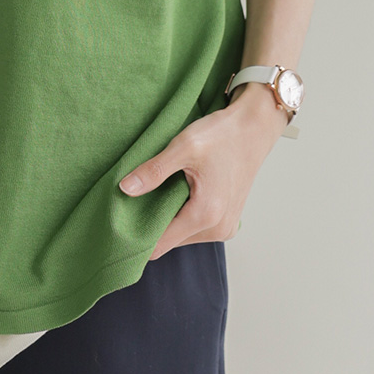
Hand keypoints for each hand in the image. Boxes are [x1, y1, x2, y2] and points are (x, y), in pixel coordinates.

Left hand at [119, 82, 290, 258]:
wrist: (254, 127)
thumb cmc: (223, 134)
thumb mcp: (184, 146)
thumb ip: (154, 170)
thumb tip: (125, 189)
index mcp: (206, 215)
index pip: (160, 245)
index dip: (136, 236)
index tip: (119, 221)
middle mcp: (218, 228)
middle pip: (170, 242)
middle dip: (151, 225)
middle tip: (136, 198)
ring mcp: (225, 227)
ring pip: (182, 236)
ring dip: (168, 219)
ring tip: (161, 191)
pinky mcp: (228, 221)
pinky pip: (196, 229)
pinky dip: (183, 216)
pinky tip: (178, 193)